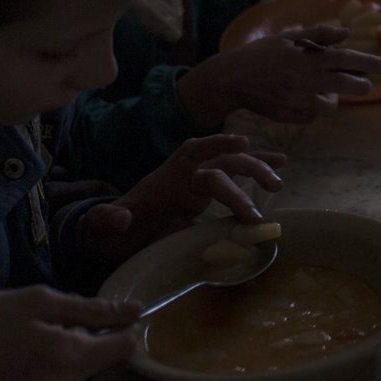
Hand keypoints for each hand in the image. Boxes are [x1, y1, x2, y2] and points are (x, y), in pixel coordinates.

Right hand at [0, 286, 139, 380]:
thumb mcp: (39, 302)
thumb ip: (92, 309)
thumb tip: (135, 311)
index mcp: (71, 359)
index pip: (126, 346)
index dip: (121, 325)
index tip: (100, 310)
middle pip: (101, 357)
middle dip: (86, 334)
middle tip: (47, 318)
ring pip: (80, 368)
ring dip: (68, 349)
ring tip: (30, 334)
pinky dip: (52, 364)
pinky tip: (23, 352)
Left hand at [78, 134, 287, 264]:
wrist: (111, 235)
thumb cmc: (108, 232)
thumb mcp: (99, 229)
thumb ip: (105, 221)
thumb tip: (121, 218)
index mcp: (163, 179)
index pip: (192, 154)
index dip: (216, 146)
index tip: (241, 144)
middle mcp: (184, 175)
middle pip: (221, 164)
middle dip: (247, 172)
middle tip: (270, 192)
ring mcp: (196, 183)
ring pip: (232, 166)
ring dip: (258, 169)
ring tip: (279, 184)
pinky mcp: (205, 193)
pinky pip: (235, 176)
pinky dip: (258, 168)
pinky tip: (281, 166)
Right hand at [178, 27, 380, 125]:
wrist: (230, 79)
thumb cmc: (260, 54)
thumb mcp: (288, 38)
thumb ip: (318, 35)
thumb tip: (346, 32)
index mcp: (306, 57)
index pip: (346, 59)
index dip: (369, 63)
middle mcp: (305, 79)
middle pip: (346, 85)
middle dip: (361, 85)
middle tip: (365, 84)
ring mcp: (297, 100)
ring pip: (330, 106)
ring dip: (334, 98)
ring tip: (327, 90)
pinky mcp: (288, 115)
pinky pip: (311, 117)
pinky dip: (313, 109)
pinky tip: (306, 99)